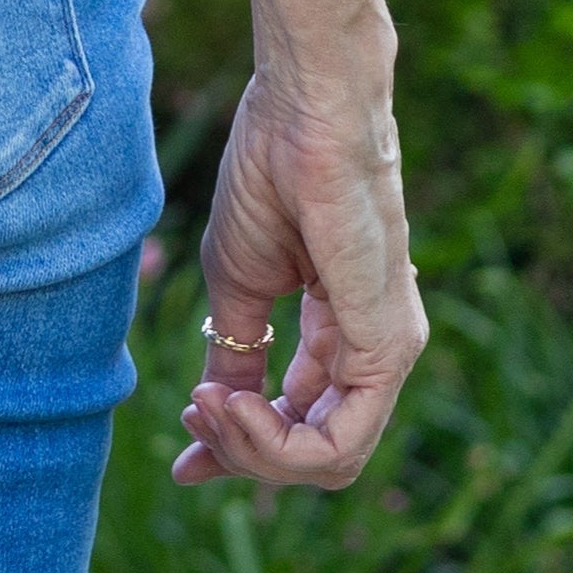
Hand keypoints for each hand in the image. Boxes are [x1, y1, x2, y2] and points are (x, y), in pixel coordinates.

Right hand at [175, 65, 425, 490]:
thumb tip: (212, 414)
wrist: (301, 110)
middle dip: (245, 455)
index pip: (303, 422)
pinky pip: (339, 442)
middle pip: (316, 453)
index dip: (241, 449)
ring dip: (255, 451)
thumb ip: (235, 353)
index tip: (185, 453)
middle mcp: (373, 350)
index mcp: (341, 330)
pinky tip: (233, 406)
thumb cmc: (270, 172)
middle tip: (192, 421)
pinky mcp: (387, 348)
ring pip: (330, 461)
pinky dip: (276, 444)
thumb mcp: (237, 281)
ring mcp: (387, 352)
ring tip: (207, 407)